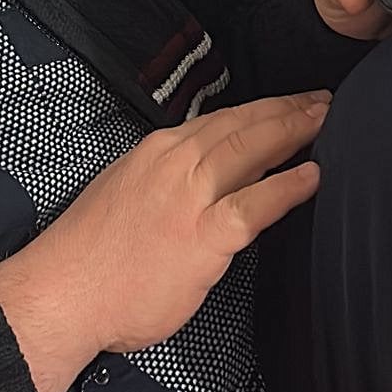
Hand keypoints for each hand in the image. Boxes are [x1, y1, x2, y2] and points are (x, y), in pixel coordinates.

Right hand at [0, 91, 327, 391]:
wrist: (66, 291)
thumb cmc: (91, 255)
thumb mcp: (125, 192)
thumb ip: (164, 183)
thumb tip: (195, 186)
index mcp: (156, 152)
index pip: (217, 120)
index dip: (257, 110)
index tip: (285, 104)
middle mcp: (174, 162)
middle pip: (240, 124)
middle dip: (285, 109)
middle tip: (322, 100)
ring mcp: (189, 197)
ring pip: (250, 149)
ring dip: (292, 132)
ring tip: (325, 123)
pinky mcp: (201, 236)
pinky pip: (254, 205)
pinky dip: (286, 187)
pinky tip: (312, 177)